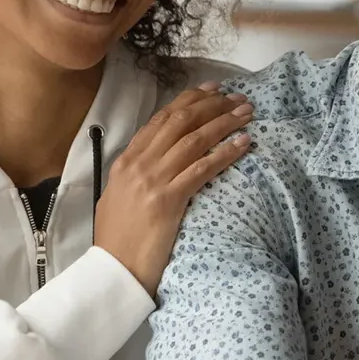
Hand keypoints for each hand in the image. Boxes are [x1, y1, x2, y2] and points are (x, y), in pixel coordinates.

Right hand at [95, 84, 252, 292]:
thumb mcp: (118, 196)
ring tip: (246, 114)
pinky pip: (203, 168)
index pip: (160, 120)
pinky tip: (243, 144)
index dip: (189, 101)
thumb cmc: (117, 239)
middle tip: (236, 98)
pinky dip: (225, 153)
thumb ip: (136, 174)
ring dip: (223, 123)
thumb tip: (157, 161)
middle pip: (180, 122)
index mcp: (126, 161)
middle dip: (211, 106)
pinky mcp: (168, 200)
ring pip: (194, 140)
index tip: (211, 90)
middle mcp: (138, 164)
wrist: (113, 269)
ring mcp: (153, 181)